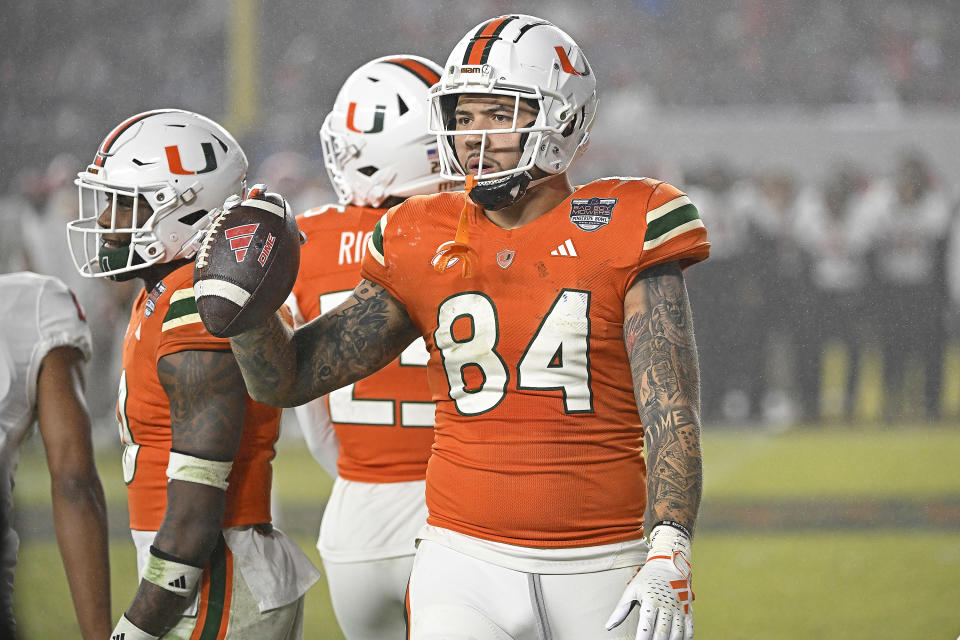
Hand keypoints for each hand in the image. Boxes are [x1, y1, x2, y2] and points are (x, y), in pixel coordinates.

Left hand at [605, 524, 693, 639]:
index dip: (642, 637)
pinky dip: (685, 639)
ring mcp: (679, 608)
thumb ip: (620, 610)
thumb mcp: (631, 590)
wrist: (668, 563)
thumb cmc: (648, 578)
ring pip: (677, 632)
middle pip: (662, 631)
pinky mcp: (688, 609)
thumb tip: (609, 626)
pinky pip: (689, 629)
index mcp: (651, 599)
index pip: (647, 624)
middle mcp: (667, 604)